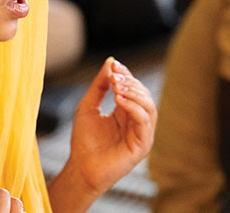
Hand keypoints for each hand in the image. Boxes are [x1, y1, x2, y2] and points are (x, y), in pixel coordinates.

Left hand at [66, 57, 156, 196]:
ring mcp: (142, 133)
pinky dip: (134, 106)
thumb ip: (99, 85)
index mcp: (126, 112)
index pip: (133, 88)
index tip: (114, 65)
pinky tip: (119, 100)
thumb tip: (111, 61)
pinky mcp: (143, 144)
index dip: (126, 75)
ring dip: (134, 92)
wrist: (81, 168)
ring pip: (149, 105)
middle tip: (114, 77)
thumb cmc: (84, 140)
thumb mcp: (88, 105)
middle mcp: (137, 121)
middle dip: (130, 82)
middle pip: (144, 94)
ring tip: (116, 87)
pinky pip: (145, 120)